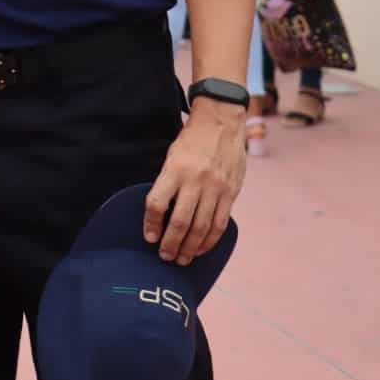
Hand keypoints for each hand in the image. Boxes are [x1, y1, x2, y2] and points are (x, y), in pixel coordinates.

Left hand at [143, 98, 245, 265]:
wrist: (221, 121)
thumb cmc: (192, 139)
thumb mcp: (172, 155)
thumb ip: (168, 182)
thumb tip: (160, 213)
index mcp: (175, 169)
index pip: (158, 203)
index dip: (151, 224)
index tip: (149, 238)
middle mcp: (196, 180)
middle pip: (181, 222)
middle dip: (171, 244)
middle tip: (165, 257)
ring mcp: (216, 188)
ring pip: (201, 227)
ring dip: (190, 248)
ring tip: (182, 259)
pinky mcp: (230, 192)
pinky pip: (220, 223)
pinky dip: (210, 240)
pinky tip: (202, 248)